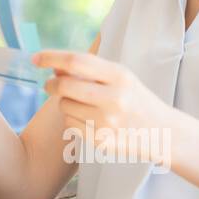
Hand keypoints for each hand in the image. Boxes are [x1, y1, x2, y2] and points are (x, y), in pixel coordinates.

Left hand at [33, 50, 172, 163]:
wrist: (162, 132)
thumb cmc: (135, 99)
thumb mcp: (119, 77)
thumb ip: (89, 69)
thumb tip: (54, 67)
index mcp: (120, 77)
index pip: (76, 62)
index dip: (51, 57)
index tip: (35, 58)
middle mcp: (114, 99)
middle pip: (64, 86)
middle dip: (51, 84)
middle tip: (50, 84)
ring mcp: (107, 123)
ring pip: (64, 107)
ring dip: (65, 103)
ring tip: (83, 104)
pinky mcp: (101, 141)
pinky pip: (70, 125)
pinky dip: (72, 119)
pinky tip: (89, 119)